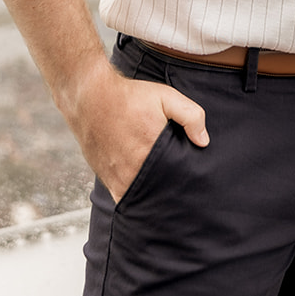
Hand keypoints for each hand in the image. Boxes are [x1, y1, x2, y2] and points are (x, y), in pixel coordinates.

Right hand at [66, 57, 209, 202]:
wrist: (91, 98)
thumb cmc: (129, 97)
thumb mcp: (166, 97)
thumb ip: (190, 115)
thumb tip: (204, 141)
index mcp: (153, 150)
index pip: (178, 179)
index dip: (188, 182)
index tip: (195, 182)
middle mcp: (135, 169)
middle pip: (162, 192)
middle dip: (173, 192)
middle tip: (184, 191)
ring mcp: (119, 178)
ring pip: (144, 198)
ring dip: (155, 196)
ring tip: (165, 190)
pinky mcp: (108, 181)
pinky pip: (125, 198)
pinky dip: (136, 197)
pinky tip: (145, 190)